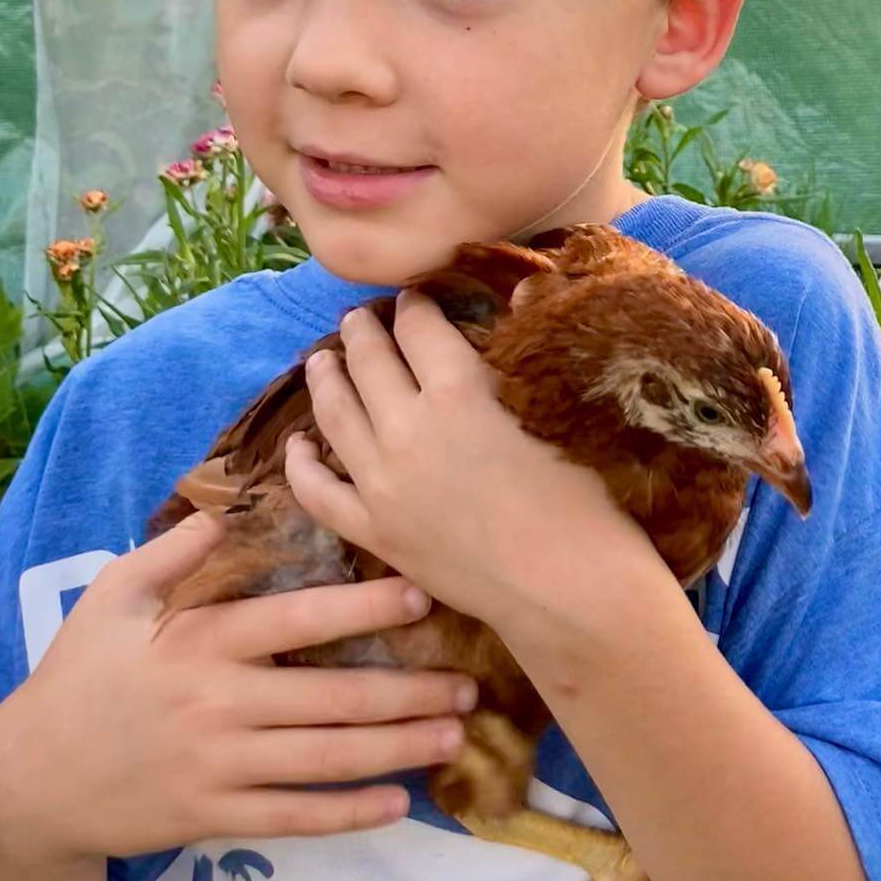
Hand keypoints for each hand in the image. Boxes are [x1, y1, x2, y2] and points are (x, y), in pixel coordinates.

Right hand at [0, 512, 479, 867]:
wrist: (31, 778)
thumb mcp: (112, 596)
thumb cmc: (82, 674)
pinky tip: (397, 802)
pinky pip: (292, 817)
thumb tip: (224, 508)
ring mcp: (219, 766)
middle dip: (406, 692)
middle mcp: (219, 703)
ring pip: (324, 760)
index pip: (296, 619)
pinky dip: (347, 813)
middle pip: (330, 697)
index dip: (361, 606)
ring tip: (453, 736)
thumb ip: (172, 552)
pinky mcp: (213, 817)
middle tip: (468, 686)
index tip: (420, 594)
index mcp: (203, 642)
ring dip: (395, 748)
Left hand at [284, 291, 663, 641]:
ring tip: (322, 360)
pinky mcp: (374, 532)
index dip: (415, 307)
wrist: (569, 588)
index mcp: (459, 390)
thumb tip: (515, 292)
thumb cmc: (582, 496)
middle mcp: (408, 429)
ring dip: (325, 378)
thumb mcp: (555, 409)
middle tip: (359, 318)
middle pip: (370, 361)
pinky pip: (317, 491)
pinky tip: (299, 443)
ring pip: (335, 414)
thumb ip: (519, 354)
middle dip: (363, 331)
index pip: (420, 328)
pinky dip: (302, 463)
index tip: (413, 299)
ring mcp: (382, 484)